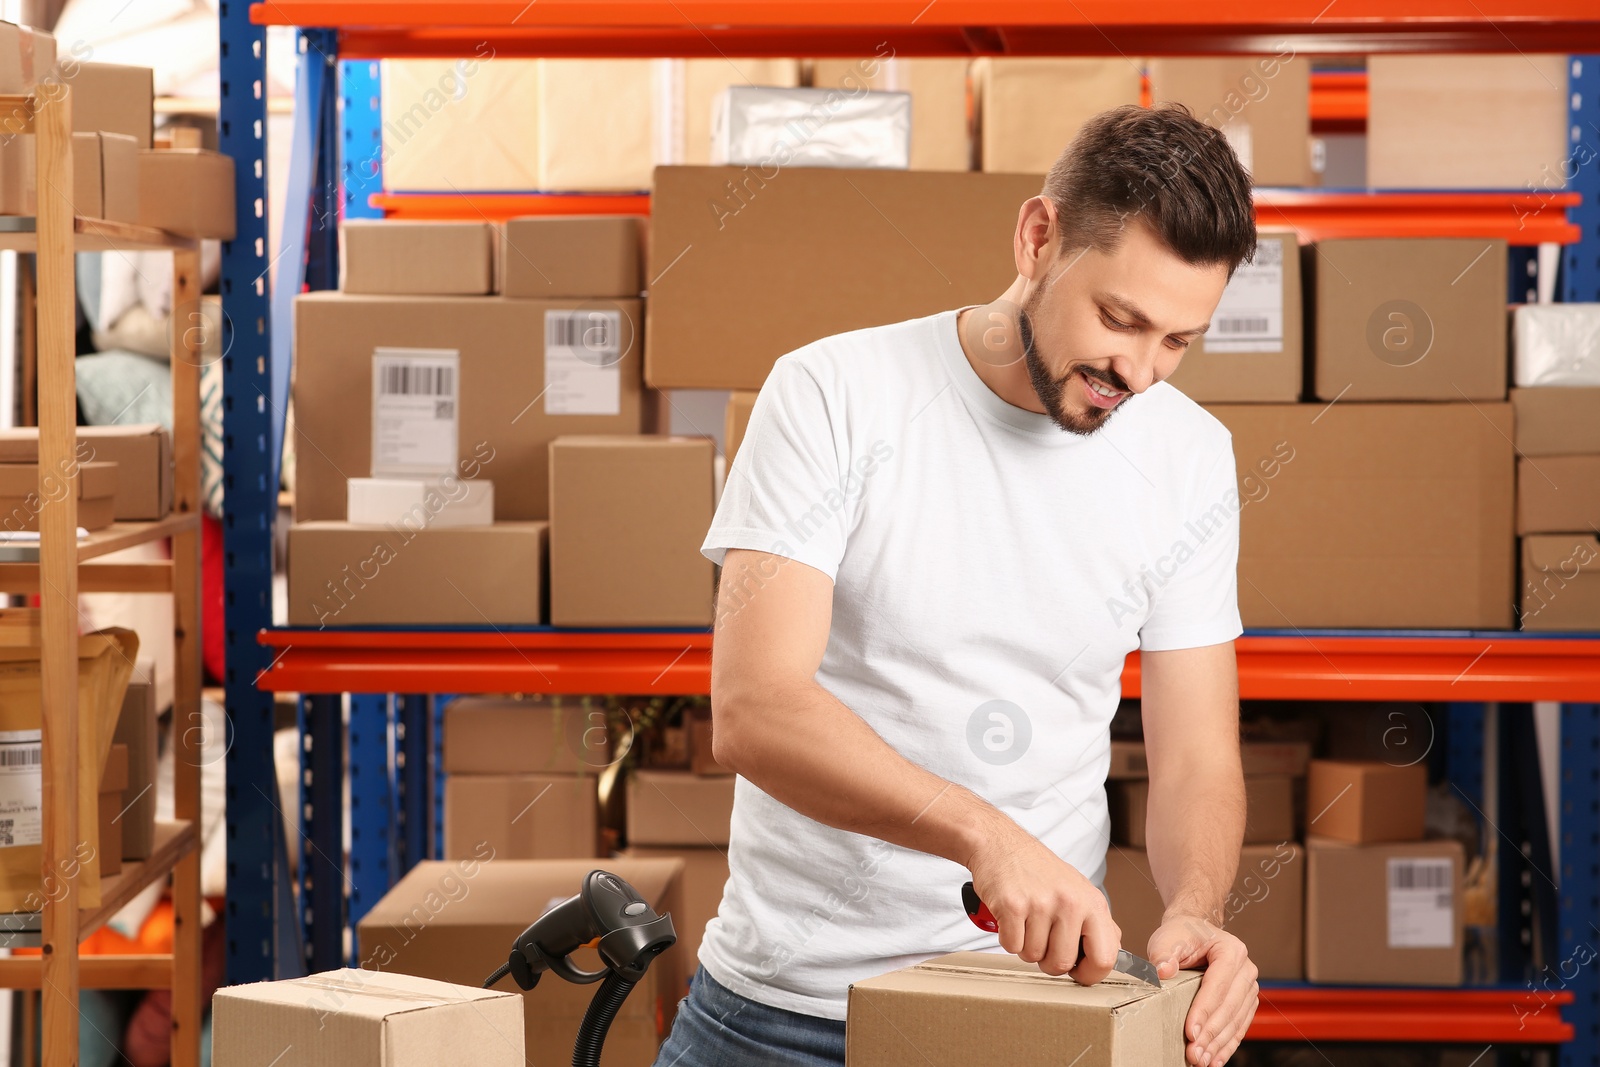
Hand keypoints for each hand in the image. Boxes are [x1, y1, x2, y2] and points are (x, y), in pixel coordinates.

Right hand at [968, 824, 1120, 983]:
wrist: (1000, 843)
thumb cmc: (1038, 869)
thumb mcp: (1078, 890)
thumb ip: (1096, 923)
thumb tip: (1111, 954)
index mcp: (1092, 902)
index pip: (1105, 958)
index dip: (1089, 974)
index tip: (1077, 971)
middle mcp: (1070, 902)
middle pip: (1062, 963)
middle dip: (1048, 961)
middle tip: (1042, 941)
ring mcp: (1041, 903)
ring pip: (1034, 956)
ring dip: (1026, 946)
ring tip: (1026, 921)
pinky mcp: (1013, 905)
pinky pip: (1011, 946)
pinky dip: (1008, 938)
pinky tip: (1011, 918)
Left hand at [1147, 915, 1257, 1066]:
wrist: (1195, 931)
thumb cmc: (1182, 933)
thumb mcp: (1168, 937)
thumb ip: (1164, 952)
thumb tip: (1163, 971)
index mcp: (1231, 951)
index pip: (1217, 986)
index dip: (1203, 1011)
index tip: (1190, 1032)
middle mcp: (1246, 969)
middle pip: (1229, 1007)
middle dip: (1210, 1034)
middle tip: (1194, 1054)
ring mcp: (1248, 986)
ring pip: (1236, 1021)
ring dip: (1218, 1044)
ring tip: (1201, 1060)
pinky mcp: (1245, 1001)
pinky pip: (1238, 1026)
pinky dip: (1227, 1045)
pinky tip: (1215, 1059)